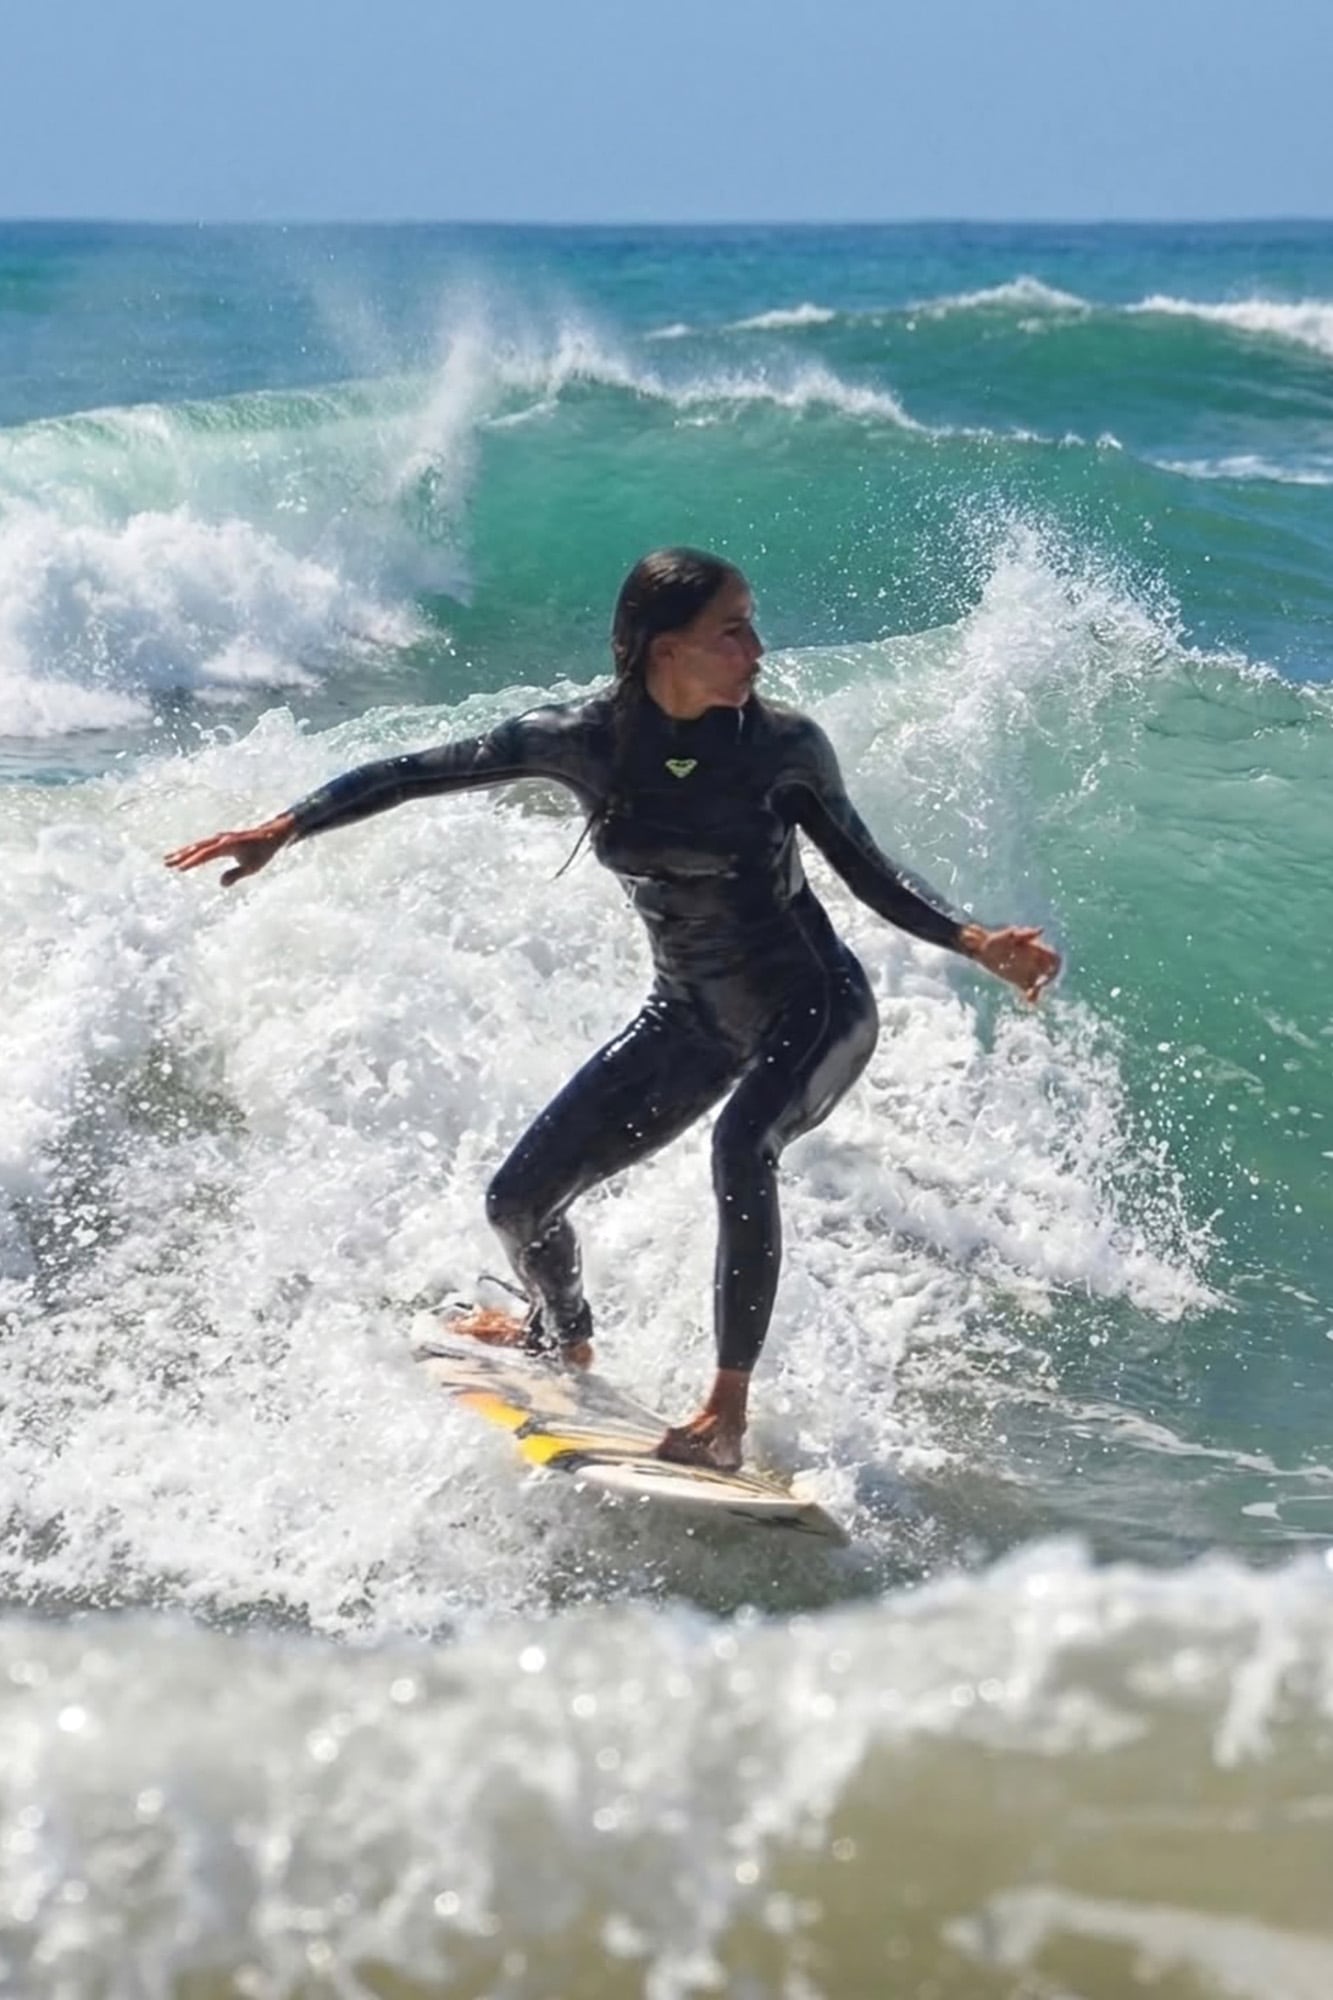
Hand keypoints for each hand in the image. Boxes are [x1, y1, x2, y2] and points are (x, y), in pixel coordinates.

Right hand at [164, 813, 295, 887]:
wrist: (272, 835)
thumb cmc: (263, 852)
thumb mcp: (252, 867)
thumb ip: (236, 875)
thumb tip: (221, 883)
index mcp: (227, 845)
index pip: (205, 854)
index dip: (192, 862)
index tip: (179, 869)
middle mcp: (221, 839)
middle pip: (197, 847)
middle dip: (181, 855)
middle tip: (165, 862)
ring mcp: (220, 839)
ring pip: (198, 846)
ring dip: (183, 852)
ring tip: (168, 860)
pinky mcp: (221, 841)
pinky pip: (203, 846)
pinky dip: (192, 851)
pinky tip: (185, 856)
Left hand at [961, 924, 1060, 1003]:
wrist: (981, 949)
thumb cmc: (995, 939)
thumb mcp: (1008, 936)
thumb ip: (1025, 934)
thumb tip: (1041, 930)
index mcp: (1035, 948)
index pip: (1054, 958)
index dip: (1054, 966)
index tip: (1046, 974)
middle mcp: (1034, 960)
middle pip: (1048, 971)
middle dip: (1046, 980)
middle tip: (1036, 987)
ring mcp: (1027, 970)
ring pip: (1040, 982)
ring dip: (1039, 990)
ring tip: (1030, 997)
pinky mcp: (1019, 980)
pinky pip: (1029, 989)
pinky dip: (1031, 996)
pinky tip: (1029, 1001)